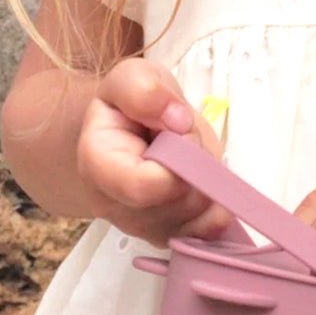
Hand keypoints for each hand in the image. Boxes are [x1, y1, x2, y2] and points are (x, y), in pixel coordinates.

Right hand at [76, 58, 233, 245]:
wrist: (128, 132)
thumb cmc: (129, 105)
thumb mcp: (130, 78)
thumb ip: (145, 91)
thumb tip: (177, 121)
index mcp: (98, 166)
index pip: (143, 187)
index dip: (179, 162)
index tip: (185, 133)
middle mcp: (115, 207)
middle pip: (178, 204)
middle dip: (199, 167)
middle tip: (188, 140)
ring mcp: (142, 228)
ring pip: (196, 219)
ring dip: (210, 184)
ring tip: (191, 158)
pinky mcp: (168, 236)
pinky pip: (207, 234)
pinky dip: (217, 207)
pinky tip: (205, 182)